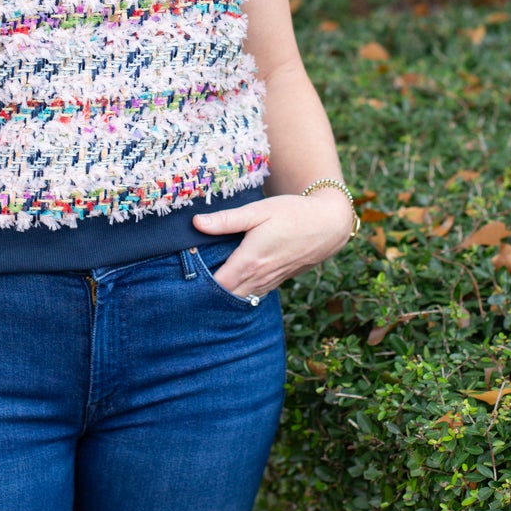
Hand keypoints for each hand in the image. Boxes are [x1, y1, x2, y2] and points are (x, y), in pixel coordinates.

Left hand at [191, 189, 356, 298]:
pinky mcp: (275, 283)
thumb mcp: (258, 211)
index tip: (183, 272)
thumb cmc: (292, 214)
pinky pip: (251, 295)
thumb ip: (226, 220)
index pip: (216, 285)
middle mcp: (258, 277)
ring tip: (202, 285)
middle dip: (205, 292)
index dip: (197, 282)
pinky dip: (237, 293)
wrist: (328, 225)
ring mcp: (268, 283)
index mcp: (250, 261)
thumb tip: (196, 223)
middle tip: (186, 282)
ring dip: (221, 295)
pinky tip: (227, 284)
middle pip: (224, 297)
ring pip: (238, 299)